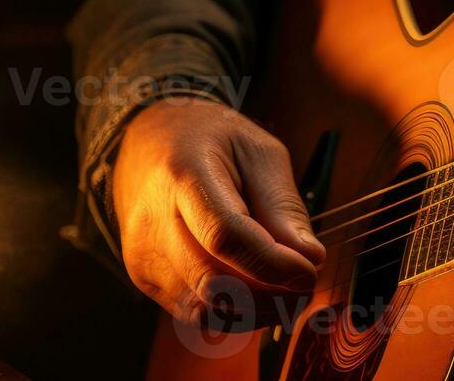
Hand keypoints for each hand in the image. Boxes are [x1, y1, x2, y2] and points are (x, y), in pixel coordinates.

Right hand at [112, 98, 325, 323]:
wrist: (149, 143)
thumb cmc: (211, 140)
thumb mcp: (258, 151)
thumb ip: (281, 205)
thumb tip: (310, 257)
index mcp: (183, 176)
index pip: (224, 235)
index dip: (271, 263)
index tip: (309, 272)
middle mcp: (153, 223)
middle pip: (212, 284)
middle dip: (270, 298)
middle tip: (307, 286)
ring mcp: (143, 256)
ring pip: (203, 311)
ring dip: (255, 312)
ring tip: (288, 292)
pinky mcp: (144, 278)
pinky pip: (193, 312)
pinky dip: (234, 312)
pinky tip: (259, 294)